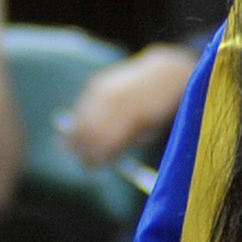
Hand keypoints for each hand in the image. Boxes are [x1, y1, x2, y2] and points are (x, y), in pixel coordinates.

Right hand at [61, 44, 196, 167]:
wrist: (165, 73)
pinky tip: (84, 130)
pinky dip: (80, 120)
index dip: (96, 157)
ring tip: (77, 149)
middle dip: (82, 149)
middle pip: (87, 131)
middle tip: (83, 162)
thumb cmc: (161, 110)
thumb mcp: (149, 131)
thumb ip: (126, 143)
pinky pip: (82, 106)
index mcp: (132, 115)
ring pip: (80, 119)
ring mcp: (104, 88)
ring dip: (76, 136)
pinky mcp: (97, 82)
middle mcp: (114, 99)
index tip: (93, 168)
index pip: (105, 142)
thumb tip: (102, 159)